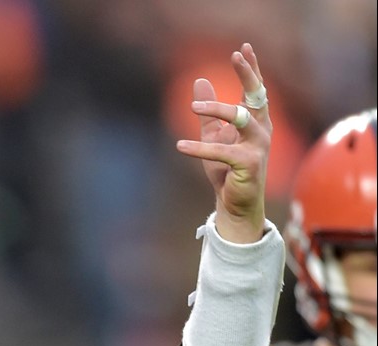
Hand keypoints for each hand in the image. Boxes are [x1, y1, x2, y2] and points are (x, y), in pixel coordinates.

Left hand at [176, 43, 271, 243]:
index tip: (243, 48)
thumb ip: (208, 111)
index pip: (255, 90)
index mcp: (255, 121)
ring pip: (241, 118)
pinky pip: (222, 152)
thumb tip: (200, 81)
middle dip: (248, 75)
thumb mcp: (213, 134)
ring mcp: (258, 146)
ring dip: (217, 110)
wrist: (234, 202)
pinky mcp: (249, 164)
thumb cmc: (226, 168)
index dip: (251, 69)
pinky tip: (180, 145)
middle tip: (235, 57)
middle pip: (257, 96)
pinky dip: (199, 148)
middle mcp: (261, 130)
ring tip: (193, 109)